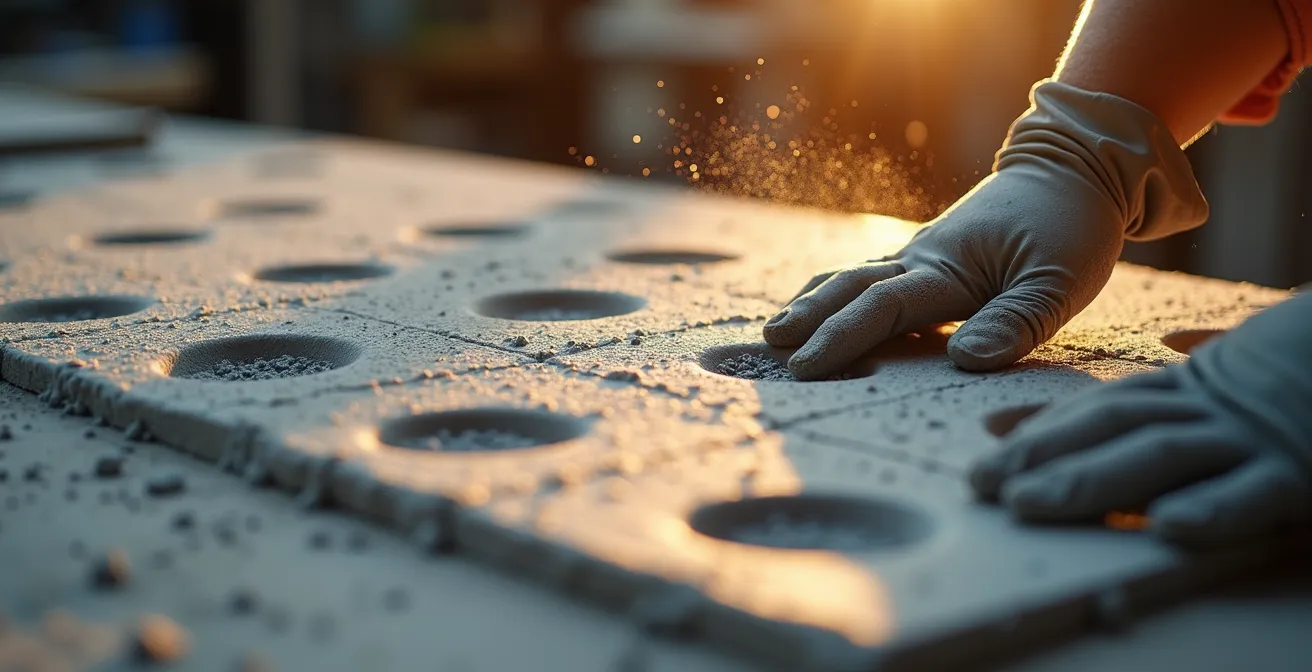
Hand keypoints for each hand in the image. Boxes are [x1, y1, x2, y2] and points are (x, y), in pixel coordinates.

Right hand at [763, 80, 1208, 379]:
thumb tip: (964, 361)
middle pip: (851, 288)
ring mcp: (920, 254)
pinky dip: (836, 294)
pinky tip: (818, 309)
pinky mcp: (927, 256)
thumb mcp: (1061, 281)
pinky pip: (870, 276)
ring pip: (852, 277)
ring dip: (813, 303)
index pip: (884, 307)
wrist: (1072, 167)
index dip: (841, 338)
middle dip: (809, 319)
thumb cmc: (1072, 227)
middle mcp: (923, 258)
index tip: (806, 368)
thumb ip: (1016, 321)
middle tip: (771, 347)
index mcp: (950, 268)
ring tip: (776, 332)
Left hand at [970, 291, 1311, 544]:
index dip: (1047, 422)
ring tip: (1028, 504)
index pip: (1109, 401)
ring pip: (1158, 458)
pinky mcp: (1305, 468)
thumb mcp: (1263, 347)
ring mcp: (1257, 436)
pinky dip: (1211, 510)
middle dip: (1040, 458)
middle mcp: (1216, 409)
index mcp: (1204, 386)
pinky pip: (1254, 494)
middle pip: (1111, 428)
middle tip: (979, 485)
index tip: (991, 440)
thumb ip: (1214, 356)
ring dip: (1088, 482)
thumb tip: (1178, 345)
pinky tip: (1163, 528)